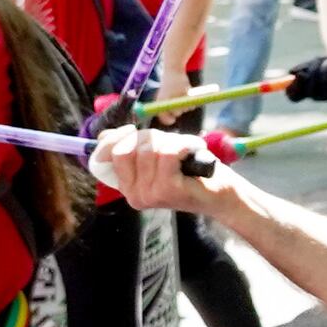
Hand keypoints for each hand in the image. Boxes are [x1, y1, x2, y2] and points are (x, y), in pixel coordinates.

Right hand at [89, 129, 239, 216]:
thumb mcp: (156, 158)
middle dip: (147, 138)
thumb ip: (132, 148)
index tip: (131, 130)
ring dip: (170, 142)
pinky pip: (166, 154)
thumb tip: (106, 135)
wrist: (221, 196)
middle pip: (125, 150)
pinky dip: (182, 145)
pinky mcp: (167, 190)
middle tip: (168, 143)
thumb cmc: (190, 173)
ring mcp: (149, 194)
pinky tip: (191, 150)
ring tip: (184, 151)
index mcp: (127, 187)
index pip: (105, 156)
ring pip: (148, 150)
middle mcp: (134, 195)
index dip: (116, 137)